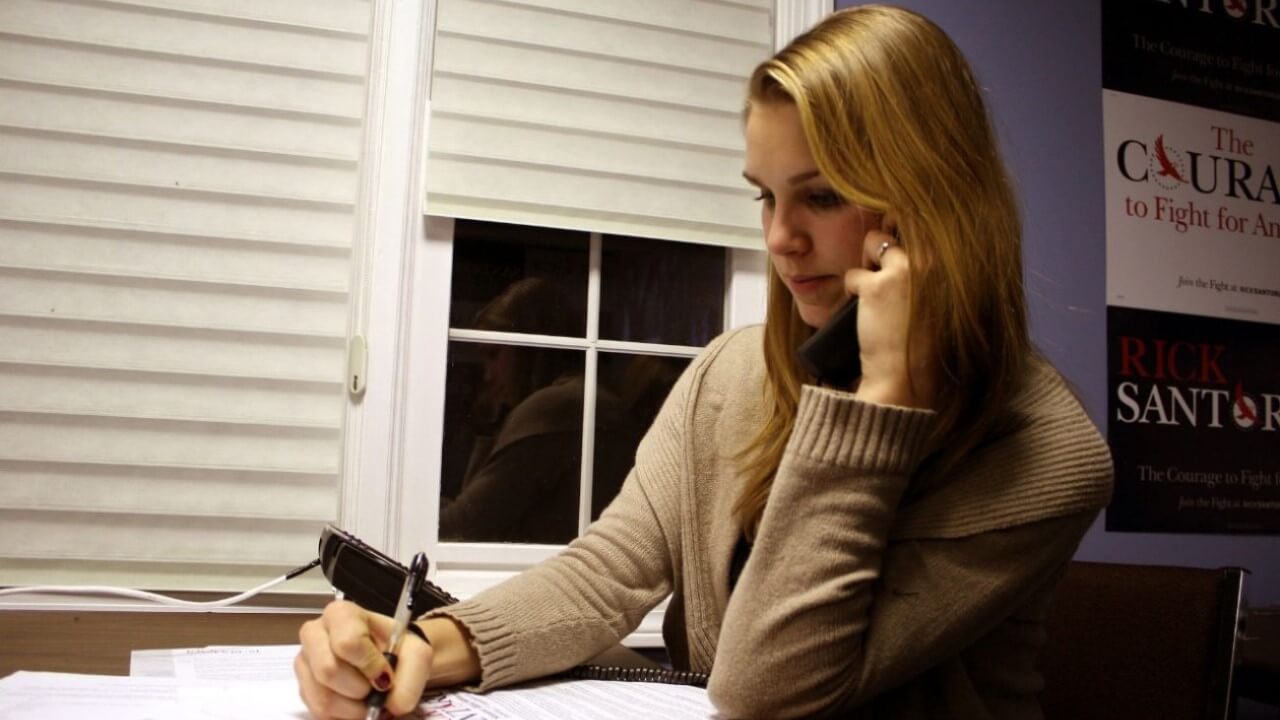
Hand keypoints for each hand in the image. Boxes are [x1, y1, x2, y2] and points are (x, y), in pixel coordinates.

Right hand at [296, 600, 431, 719]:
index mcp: (341, 614)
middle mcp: (315, 634)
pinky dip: (343, 716)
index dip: (369, 665)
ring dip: (353, 709)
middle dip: (359, 689)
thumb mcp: (416, 656)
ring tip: (369, 701)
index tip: (385, 674)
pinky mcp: (303, 689)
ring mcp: (305, 663)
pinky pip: (319, 713)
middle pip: (328, 670)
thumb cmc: (398, 649)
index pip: (347, 642)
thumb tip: (391, 705)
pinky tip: (356, 705)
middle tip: (376, 689)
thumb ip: (410, 679)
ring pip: (322, 697)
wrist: (391, 659)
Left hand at [842, 223, 938, 409]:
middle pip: (897, 223)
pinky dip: (852, 291)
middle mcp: (931, 261)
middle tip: (880, 274)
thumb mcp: (936, 300)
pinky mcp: (877, 286)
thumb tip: (906, 239)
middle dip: (882, 243)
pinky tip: (864, 312)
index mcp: (948, 264)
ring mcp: (905, 270)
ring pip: (873, 241)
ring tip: (873, 295)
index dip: (904, 224)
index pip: (924, 223)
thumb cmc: (920, 342)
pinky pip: (853, 274)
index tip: (894, 232)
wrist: (906, 377)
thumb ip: (928, 271)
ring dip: (867, 264)